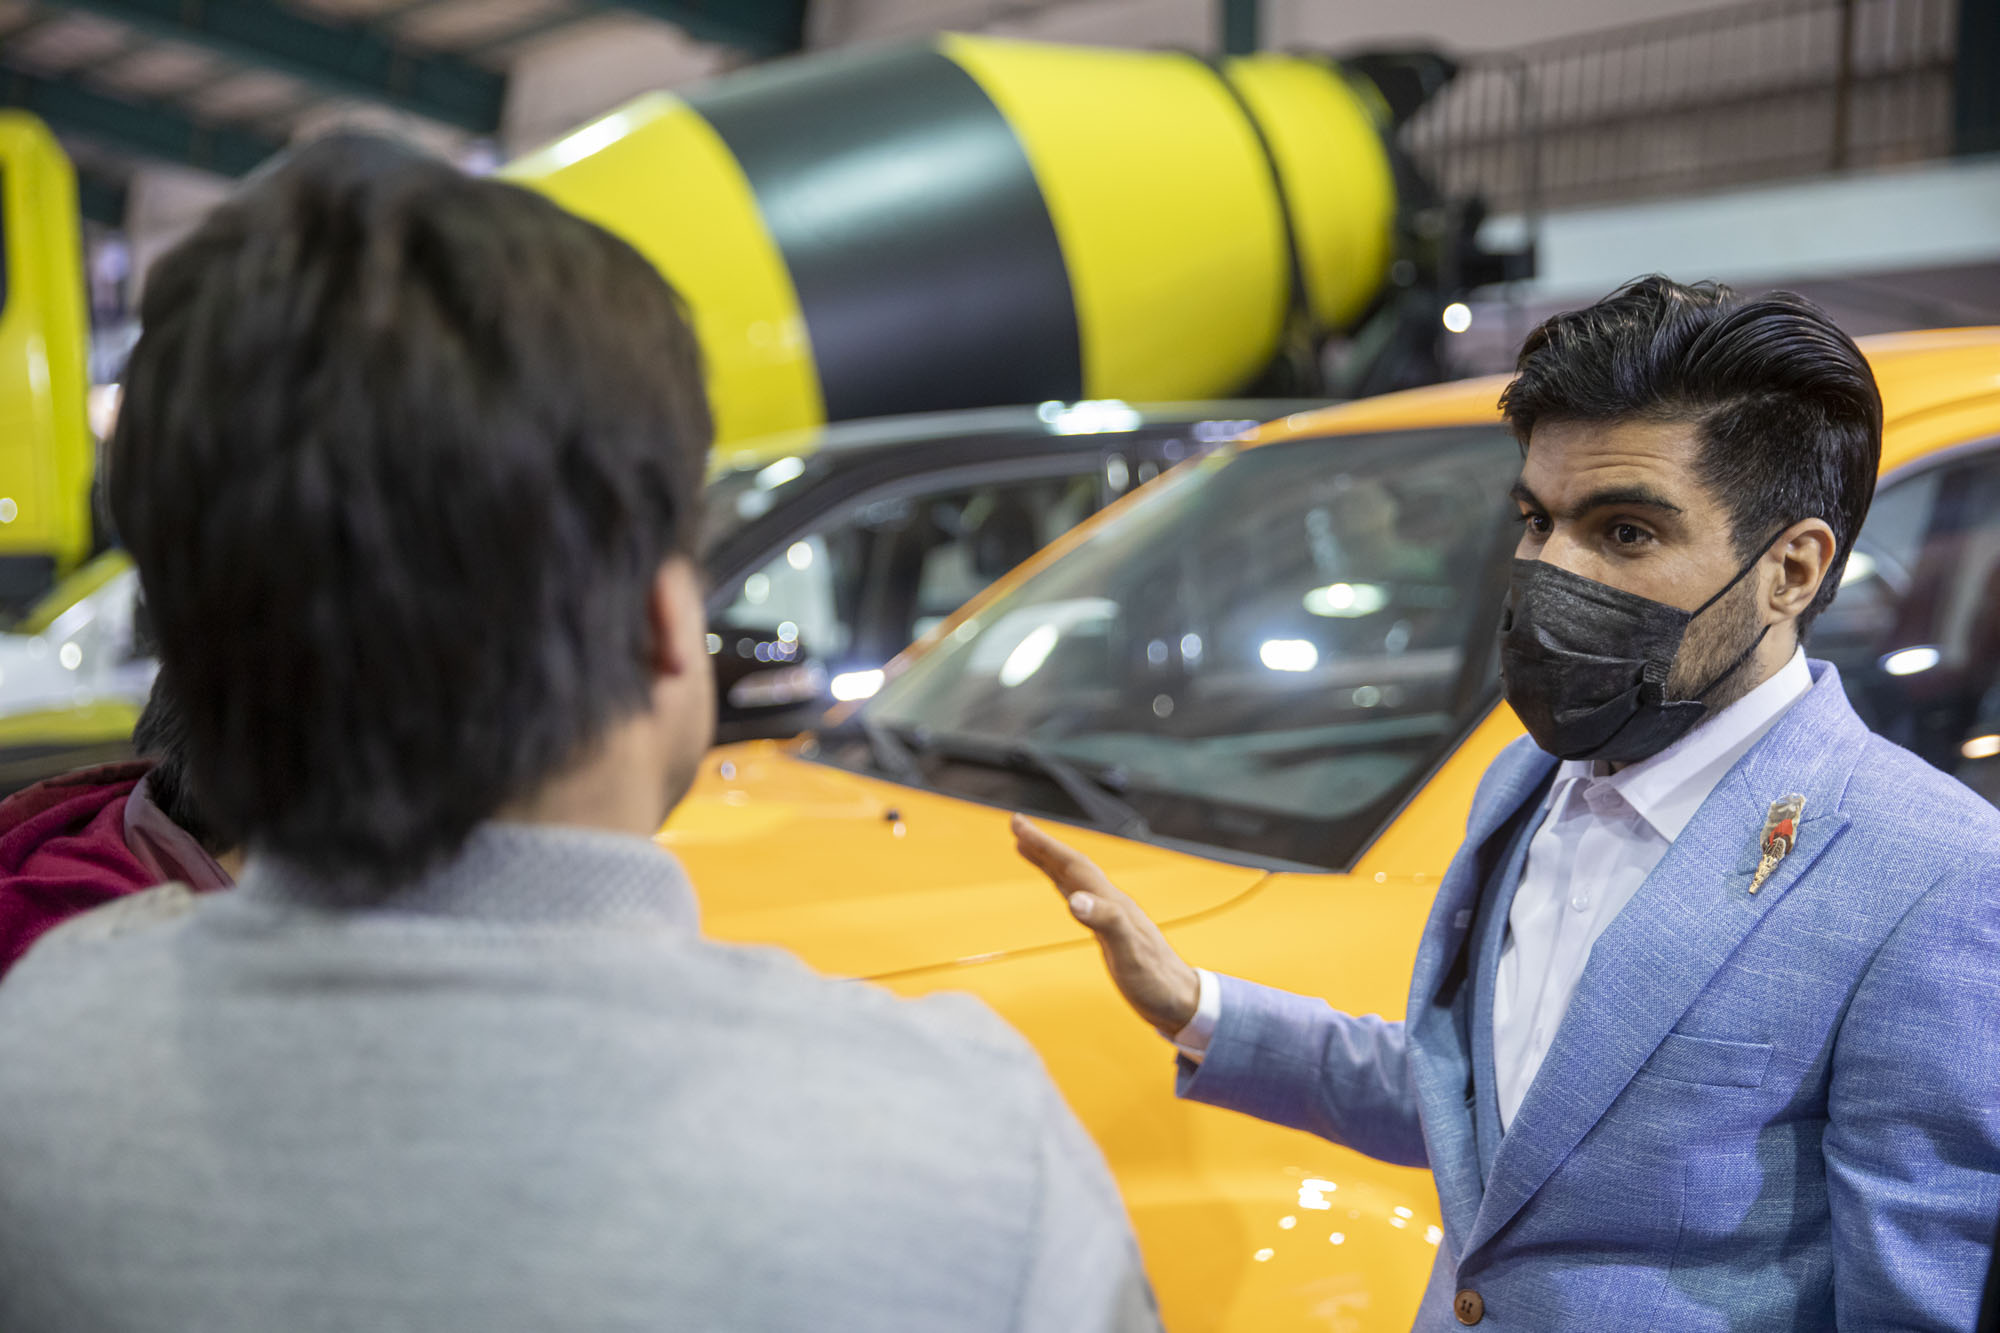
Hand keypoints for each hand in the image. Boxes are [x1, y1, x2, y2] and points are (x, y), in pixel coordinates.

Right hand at [1012, 813, 1201, 1037]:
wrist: (1180, 1000)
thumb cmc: (1156, 980)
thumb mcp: (1129, 953)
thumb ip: (1105, 922)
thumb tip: (1074, 900)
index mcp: (1112, 904)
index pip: (1073, 865)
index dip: (1045, 845)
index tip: (1019, 825)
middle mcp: (1111, 903)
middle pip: (1073, 866)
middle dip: (1044, 845)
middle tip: (1018, 825)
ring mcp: (1112, 916)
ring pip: (1075, 879)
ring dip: (1051, 861)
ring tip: (1029, 849)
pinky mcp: (1111, 930)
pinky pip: (1081, 897)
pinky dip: (1064, 886)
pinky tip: (1062, 890)